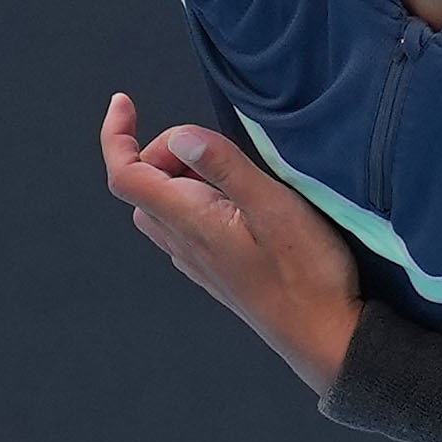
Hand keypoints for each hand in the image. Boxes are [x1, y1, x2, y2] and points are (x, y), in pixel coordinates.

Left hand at [95, 95, 364, 391]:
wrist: (326, 338)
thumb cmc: (308, 275)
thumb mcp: (273, 207)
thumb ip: (224, 167)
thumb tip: (179, 136)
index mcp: (190, 221)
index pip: (126, 174)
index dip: (116, 135)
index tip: (124, 103)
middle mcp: (183, 244)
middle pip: (142, 187)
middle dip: (163, 152)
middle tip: (216, 148)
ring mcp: (198, 262)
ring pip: (162, 208)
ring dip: (179, 178)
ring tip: (229, 173)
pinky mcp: (216, 273)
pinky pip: (184, 228)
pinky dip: (194, 200)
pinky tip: (236, 203)